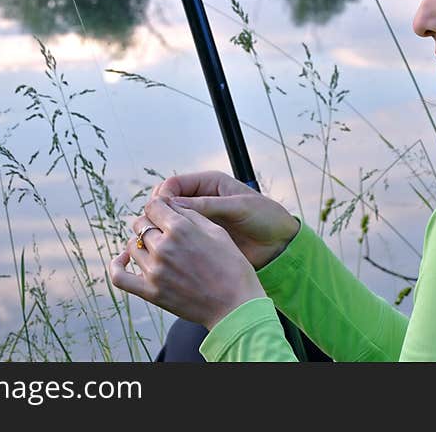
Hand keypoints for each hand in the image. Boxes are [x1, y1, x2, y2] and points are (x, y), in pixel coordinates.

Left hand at [109, 197, 264, 329]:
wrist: (235, 306)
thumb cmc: (232, 267)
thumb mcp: (217, 232)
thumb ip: (191, 215)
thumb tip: (171, 205)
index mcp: (181, 229)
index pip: (153, 205)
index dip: (159, 206)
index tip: (166, 212)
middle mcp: (163, 248)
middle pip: (141, 224)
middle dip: (151, 223)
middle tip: (164, 232)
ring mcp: (154, 271)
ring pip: (133, 246)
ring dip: (142, 244)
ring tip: (157, 249)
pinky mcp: (150, 292)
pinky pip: (119, 276)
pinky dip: (117, 265)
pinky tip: (125, 259)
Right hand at [153, 171, 300, 269]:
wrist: (281, 244)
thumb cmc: (266, 218)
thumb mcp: (238, 207)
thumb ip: (207, 205)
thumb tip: (172, 204)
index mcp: (209, 184)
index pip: (174, 184)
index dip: (163, 196)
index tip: (158, 210)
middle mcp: (201, 200)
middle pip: (167, 203)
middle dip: (158, 213)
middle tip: (154, 227)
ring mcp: (200, 220)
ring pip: (170, 222)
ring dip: (162, 229)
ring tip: (158, 240)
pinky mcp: (202, 238)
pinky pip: (180, 238)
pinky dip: (171, 243)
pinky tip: (168, 251)